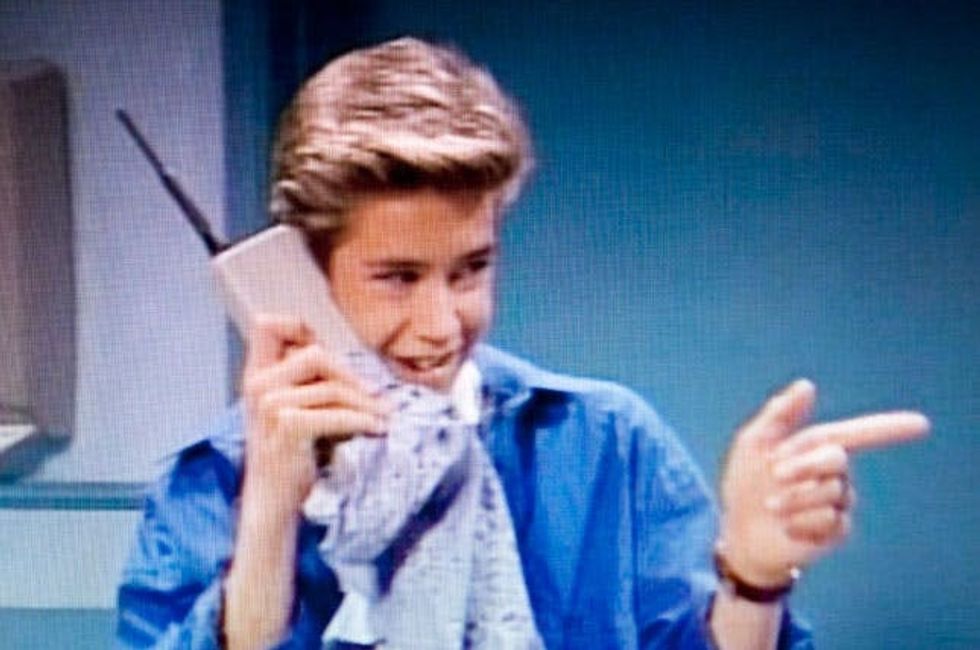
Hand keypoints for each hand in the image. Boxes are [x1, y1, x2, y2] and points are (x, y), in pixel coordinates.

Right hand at [240, 314, 389, 513]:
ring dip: (366, 403)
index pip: (268, 324)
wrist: (274, 502)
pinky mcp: (286, 426)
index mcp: (256, 374)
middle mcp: (257, 384)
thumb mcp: (294, 408)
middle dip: (351, 375)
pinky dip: (362, 421)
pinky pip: (335, 413)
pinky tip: (377, 430)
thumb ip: (308, 380)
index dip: (302, 328)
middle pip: (314, 354)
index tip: (329, 352)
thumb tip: (353, 360)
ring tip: (385, 417)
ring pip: (331, 386)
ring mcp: (268, 405)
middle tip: (378, 397)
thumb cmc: (293, 455)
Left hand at [718, 379, 928, 587]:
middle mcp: (834, 472)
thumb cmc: (745, 483)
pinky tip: (787, 526)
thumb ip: (779, 415)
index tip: (922, 424)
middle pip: (836, 459)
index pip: (860, 433)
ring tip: (772, 506)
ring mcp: (839, 501)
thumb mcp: (753, 444)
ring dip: (793, 498)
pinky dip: (799, 522)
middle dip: (802, 465)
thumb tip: (807, 384)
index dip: (891, 428)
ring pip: (830, 493)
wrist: (739, 531)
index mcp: (817, 446)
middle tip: (774, 473)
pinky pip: (829, 521)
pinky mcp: (837, 530)